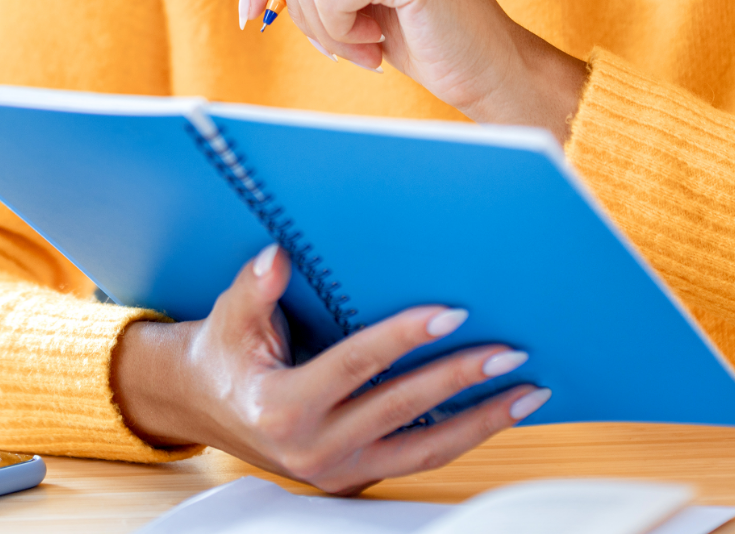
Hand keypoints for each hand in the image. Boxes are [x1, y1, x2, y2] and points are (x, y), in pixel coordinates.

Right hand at [109, 244, 547, 489]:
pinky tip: (498, 410)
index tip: (452, 312)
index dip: (405, 337)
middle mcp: (313, 448)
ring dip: (481, 421)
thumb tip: (277, 255)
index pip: (358, 365)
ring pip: (424, 450)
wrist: (206, 405)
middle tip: (511, 350)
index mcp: (282, 405)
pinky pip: (418, 457)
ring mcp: (338, 471)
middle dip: (461, 378)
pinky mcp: (355, 477)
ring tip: (528, 391)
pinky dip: (462, 435)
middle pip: (402, 409)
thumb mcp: (229, 316)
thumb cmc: (224, 353)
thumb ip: (255, 288)